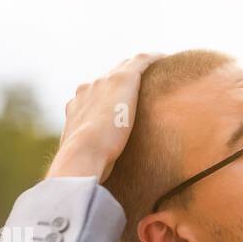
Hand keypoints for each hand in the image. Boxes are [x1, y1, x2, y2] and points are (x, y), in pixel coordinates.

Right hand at [47, 53, 163, 181]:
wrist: (83, 154)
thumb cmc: (84, 167)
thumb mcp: (86, 162)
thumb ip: (93, 163)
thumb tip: (97, 182)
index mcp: (76, 108)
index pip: (93, 97)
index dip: (107, 98)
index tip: (122, 105)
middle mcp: (87, 90)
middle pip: (108, 79)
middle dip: (123, 80)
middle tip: (144, 86)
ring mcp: (104, 82)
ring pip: (124, 68)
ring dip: (139, 68)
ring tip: (158, 71)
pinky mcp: (123, 79)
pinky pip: (141, 61)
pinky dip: (153, 59)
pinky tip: (166, 59)